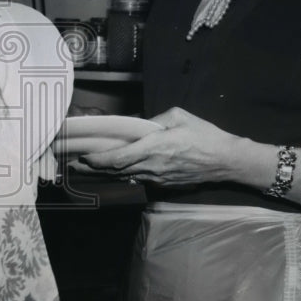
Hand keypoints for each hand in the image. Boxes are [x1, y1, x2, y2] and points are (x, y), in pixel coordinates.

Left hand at [71, 107, 242, 186]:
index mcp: (154, 148)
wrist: (226, 161)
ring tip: (85, 168)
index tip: (83, 157)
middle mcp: (152, 166)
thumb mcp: (178, 116)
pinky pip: (138, 179)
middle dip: (92, 168)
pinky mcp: (164, 184)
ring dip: (104, 173)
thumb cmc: (204, 135)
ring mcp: (158, 178)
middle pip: (116, 171)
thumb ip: (153, 120)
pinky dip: (122, 175)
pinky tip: (112, 171)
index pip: (118, 159)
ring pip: (125, 177)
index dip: (98, 160)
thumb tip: (135, 124)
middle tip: (73, 164)